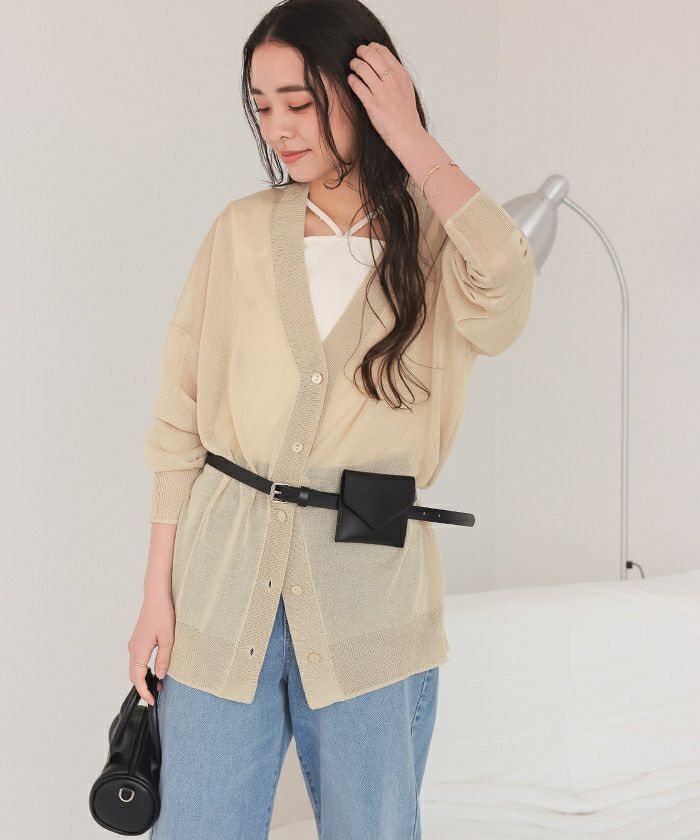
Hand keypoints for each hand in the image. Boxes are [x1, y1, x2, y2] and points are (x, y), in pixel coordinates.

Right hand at [127, 590, 174, 704]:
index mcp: (139, 650)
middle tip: (157, 694)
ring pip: (135, 667)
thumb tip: (160, 676)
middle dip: (144, 687)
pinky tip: (155, 669)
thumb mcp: (168, 639)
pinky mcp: (138, 639)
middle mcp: (133, 648)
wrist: (157, 596)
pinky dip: (144, 668)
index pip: (137, 678)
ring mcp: (134, 643)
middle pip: (134, 675)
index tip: (152, 700)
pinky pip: (137, 659)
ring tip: (159, 683)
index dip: (144, 691)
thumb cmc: (163, 614)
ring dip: (144, 677)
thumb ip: (163, 659)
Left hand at [347, 42, 424, 149]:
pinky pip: (357, 84)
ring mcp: (382, 92)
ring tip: (353, 66)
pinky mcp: (372, 104)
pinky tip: (352, 80)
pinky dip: (352, 80)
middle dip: (361, 52)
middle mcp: (392, 80)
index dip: (371, 47)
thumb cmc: (405, 113)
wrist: (407, 133)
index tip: (367, 50)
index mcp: (401, 74)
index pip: (383, 51)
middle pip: (371, 55)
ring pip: (362, 68)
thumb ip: (396, 74)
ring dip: (354, 64)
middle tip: (357, 55)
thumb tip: (382, 61)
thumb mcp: (406, 88)